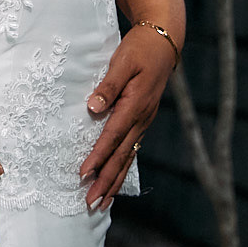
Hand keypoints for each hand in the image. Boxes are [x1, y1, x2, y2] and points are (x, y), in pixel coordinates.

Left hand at [80, 25, 178, 210]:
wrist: (164, 43)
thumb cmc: (139, 49)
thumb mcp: (122, 62)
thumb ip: (108, 86)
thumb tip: (93, 107)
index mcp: (135, 106)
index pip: (112, 137)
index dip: (98, 157)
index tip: (84, 174)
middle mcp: (141, 119)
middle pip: (121, 156)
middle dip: (105, 181)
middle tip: (90, 203)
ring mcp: (144, 122)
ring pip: (127, 157)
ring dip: (114, 181)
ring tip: (102, 202)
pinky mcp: (143, 120)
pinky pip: (132, 150)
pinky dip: (122, 168)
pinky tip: (115, 180)